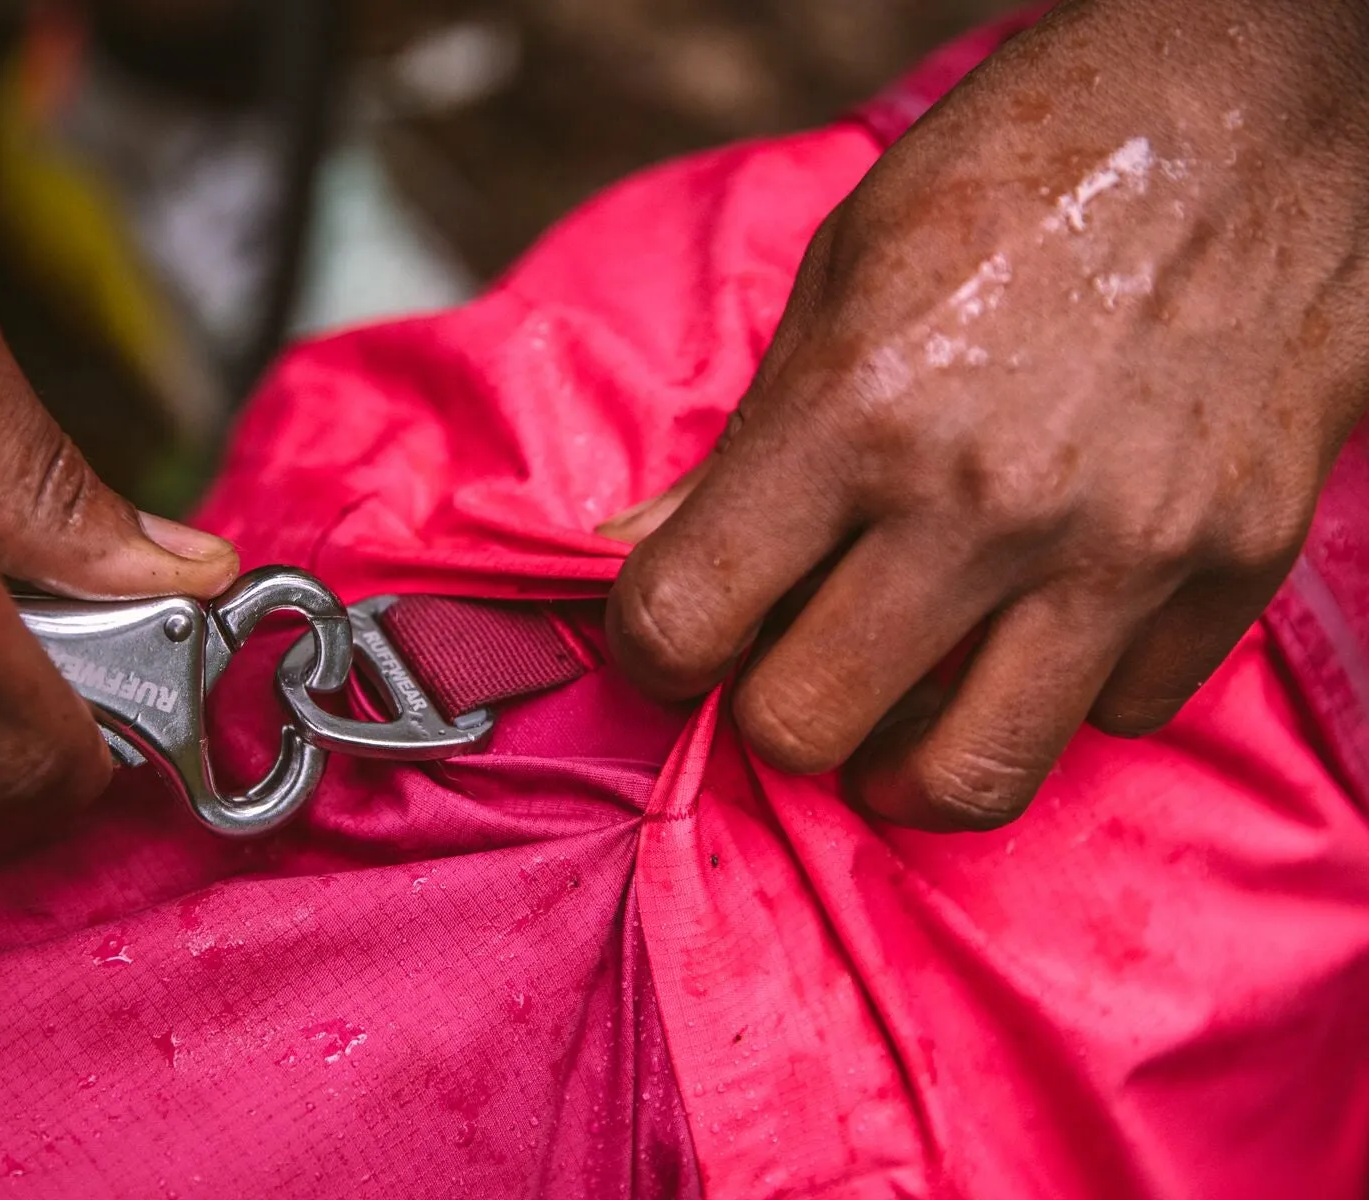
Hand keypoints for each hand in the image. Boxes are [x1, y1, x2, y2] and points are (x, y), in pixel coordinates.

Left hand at [603, 0, 1368, 829]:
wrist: (1265, 106)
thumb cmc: (1032, 167)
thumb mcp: (845, 270)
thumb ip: (743, 440)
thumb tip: (639, 556)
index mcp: (858, 408)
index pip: (684, 616)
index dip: (651, 646)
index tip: (674, 634)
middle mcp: (983, 501)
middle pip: (809, 726)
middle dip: (771, 714)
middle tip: (785, 669)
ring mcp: (1120, 548)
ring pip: (970, 779)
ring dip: (904, 768)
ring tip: (894, 721)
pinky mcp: (1231, 568)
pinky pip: (1115, 717)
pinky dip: (1060, 697)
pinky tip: (1037, 629)